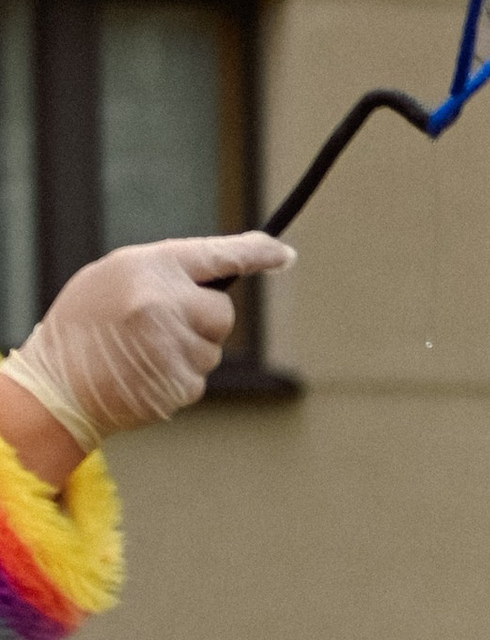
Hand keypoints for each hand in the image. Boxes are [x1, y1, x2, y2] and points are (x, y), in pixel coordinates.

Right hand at [12, 233, 295, 447]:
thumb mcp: (114, 279)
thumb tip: (218, 279)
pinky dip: (179, 378)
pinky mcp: (179, 383)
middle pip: (223, 313)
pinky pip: (199, 377)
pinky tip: (145, 375)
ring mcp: (174, 345)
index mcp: (148, 267)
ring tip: (142, 354)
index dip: (255, 253)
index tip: (284, 254)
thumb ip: (164, 275)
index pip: (216, 255)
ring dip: (188, 352)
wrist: (56, 385)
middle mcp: (165, 303)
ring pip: (212, 348)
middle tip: (160, 328)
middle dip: (203, 321)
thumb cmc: (83, 328)